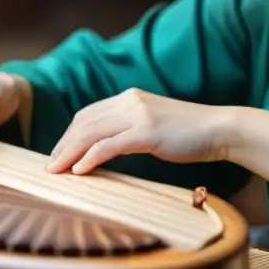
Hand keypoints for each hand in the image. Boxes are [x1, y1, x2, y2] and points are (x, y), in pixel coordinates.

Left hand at [46, 88, 230, 174]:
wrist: (219, 129)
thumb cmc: (189, 133)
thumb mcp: (154, 124)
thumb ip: (131, 129)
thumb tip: (108, 148)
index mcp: (130, 98)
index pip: (88, 114)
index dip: (69, 135)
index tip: (58, 154)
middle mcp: (130, 101)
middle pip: (83, 122)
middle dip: (62, 145)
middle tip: (49, 167)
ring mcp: (138, 115)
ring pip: (91, 132)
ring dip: (69, 152)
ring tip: (56, 171)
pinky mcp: (147, 132)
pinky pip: (110, 145)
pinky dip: (91, 157)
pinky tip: (80, 170)